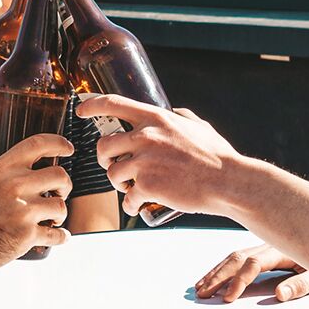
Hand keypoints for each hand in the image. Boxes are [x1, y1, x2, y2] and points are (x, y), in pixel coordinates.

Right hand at [0, 133, 73, 268]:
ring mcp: (23, 211)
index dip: (59, 143)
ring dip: (60, 213)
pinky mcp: (26, 236)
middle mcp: (16, 186)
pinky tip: (59, 236)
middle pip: (60, 176)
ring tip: (53, 218)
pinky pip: (57, 235)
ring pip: (61, 206)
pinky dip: (61, 237)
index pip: (38, 145)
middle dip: (65, 185)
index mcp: (2, 168)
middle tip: (60, 192)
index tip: (68, 149)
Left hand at [75, 95, 249, 218]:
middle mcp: (146, 137)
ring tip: (131, 187)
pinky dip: (131, 204)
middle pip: (104, 145)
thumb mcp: (199, 126)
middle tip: (114, 166)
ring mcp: (144, 162)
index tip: (81, 109)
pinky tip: (140, 205)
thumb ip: (182, 117)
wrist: (228, 181)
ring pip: (112, 173)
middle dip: (105, 158)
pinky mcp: (147, 186)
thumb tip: (175, 113)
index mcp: (156, 119)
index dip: (91, 105)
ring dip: (118, 183)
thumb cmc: (218, 156)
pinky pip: (127, 198)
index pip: (113, 104)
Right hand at [195, 244, 308, 303]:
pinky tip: (212, 276)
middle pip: (237, 258)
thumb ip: (300, 286)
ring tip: (200, 288)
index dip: (239, 281)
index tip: (228, 298)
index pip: (254, 264)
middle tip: (203, 294)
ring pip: (234, 256)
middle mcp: (270, 245)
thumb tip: (279, 294)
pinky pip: (238, 257)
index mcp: (282, 250)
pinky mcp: (263, 251)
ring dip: (216, 271)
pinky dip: (223, 267)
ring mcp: (265, 246)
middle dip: (218, 276)